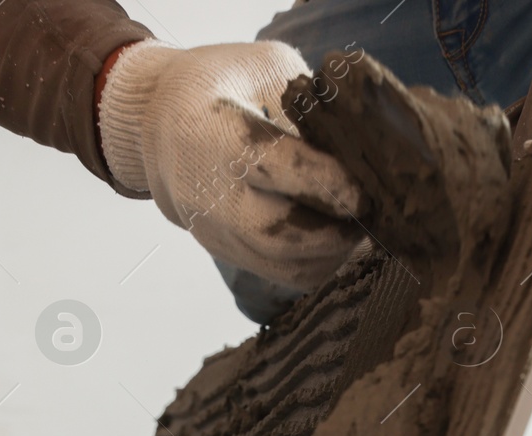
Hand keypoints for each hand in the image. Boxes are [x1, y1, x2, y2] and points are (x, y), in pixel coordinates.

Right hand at [97, 40, 364, 290]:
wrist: (159, 126)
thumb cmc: (220, 85)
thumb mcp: (261, 66)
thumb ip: (306, 101)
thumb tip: (357, 140)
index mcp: (218, 137)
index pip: (276, 170)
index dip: (327, 184)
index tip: (365, 190)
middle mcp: (212, 194)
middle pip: (279, 236)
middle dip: (336, 233)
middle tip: (372, 217)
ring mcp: (216, 231)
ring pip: (283, 265)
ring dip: (331, 254)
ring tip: (360, 229)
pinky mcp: (226, 252)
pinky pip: (279, 273)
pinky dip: (316, 264)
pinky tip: (338, 240)